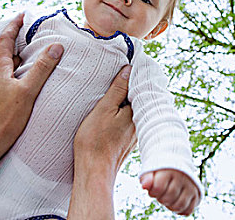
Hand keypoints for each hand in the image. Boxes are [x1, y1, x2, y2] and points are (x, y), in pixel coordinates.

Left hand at [0, 13, 63, 151]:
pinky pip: (10, 79)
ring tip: (38, 56)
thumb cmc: (4, 119)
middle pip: (7, 51)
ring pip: (9, 66)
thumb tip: (56, 47)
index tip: (24, 14)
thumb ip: (42, 68)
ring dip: (21, 59)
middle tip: (36, 35)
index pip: (5, 39)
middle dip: (20, 41)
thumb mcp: (27, 91)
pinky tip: (30, 82)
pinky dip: (20, 73)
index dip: (15, 25)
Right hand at [68, 65, 135, 219]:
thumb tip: (129, 69)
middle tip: (124, 72)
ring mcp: (136, 133)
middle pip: (140, 98)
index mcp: (137, 112)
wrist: (93, 171)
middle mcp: (141, 122)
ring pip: (135, 110)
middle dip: (133, 86)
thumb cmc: (95, 140)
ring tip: (119, 89)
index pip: (141, 86)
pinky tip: (117, 110)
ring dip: (129, 100)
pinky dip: (126, 112)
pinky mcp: (129, 141)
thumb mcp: (103, 108)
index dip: (135, 75)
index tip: (130, 63)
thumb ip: (117, 89)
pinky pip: (131, 120)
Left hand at [140, 169, 199, 215]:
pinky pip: (188, 210)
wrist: (176, 166)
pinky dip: (180, 210)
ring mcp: (191, 186)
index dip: (153, 192)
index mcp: (170, 170)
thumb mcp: (151, 171)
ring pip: (180, 205)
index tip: (154, 189)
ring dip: (170, 206)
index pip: (158, 188)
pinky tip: (175, 202)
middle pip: (169, 197)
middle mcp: (183, 177)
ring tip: (168, 199)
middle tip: (162, 193)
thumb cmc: (161, 171)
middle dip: (162, 199)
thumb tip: (144, 186)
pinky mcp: (196, 194)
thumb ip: (146, 178)